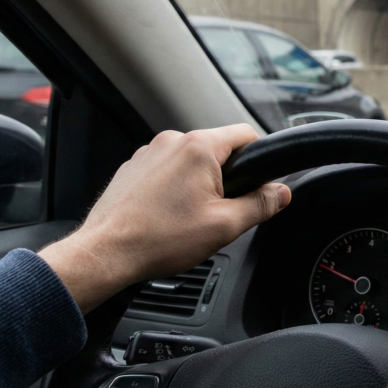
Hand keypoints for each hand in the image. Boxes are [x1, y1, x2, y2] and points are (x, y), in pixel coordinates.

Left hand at [39, 124, 290, 311]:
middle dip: (226, 177)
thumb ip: (261, 204)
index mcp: (199, 147)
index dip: (259, 158)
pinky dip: (173, 188)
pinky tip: (167, 216)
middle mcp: (172, 141)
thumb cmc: (160, 239)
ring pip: (190, 161)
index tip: (257, 182)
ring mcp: (149, 152)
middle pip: (217, 149)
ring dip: (198, 183)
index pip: (246, 134)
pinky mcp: (133, 168)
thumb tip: (281, 193)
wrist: (106, 253)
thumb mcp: (225, 226)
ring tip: (189, 218)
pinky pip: (166, 170)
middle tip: (220, 211)